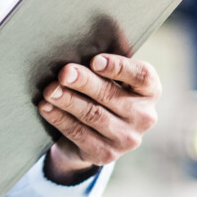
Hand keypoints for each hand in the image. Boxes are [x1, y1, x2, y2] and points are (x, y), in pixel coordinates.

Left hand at [40, 53, 160, 183]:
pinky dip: (60, 118)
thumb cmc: (101, 92)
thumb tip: (76, 43)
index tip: (95, 60)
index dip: (119, 67)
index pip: (142, 76)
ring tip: (50, 90)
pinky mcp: (106, 154)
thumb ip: (101, 63)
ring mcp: (127, 138)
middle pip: (112, 95)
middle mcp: (144, 116)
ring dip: (69, 101)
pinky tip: (46, 107)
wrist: (94, 135)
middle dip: (85, 82)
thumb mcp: (108, 77)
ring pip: (94, 115)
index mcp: (149, 91)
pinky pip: (79, 133)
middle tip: (64, 73)